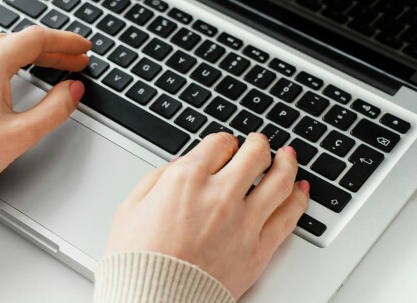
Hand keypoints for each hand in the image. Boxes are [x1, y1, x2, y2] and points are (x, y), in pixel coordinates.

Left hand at [0, 26, 90, 173]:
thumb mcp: (21, 133)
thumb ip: (54, 109)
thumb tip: (72, 92)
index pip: (37, 39)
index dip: (66, 42)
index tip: (83, 48)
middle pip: (20, 41)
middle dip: (52, 50)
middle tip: (75, 61)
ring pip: (1, 47)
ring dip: (29, 54)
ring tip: (51, 65)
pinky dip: (8, 60)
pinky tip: (17, 73)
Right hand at [104, 133, 309, 298]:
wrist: (153, 298)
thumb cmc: (137, 260)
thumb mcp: (130, 208)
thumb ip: (156, 179)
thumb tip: (177, 166)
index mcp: (186, 179)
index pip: (220, 143)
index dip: (224, 142)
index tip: (225, 147)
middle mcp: (219, 194)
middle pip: (255, 154)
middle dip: (258, 144)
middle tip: (259, 144)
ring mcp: (243, 221)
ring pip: (280, 180)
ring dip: (287, 163)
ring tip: (288, 158)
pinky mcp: (258, 248)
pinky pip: (289, 216)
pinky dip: (299, 198)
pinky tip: (301, 190)